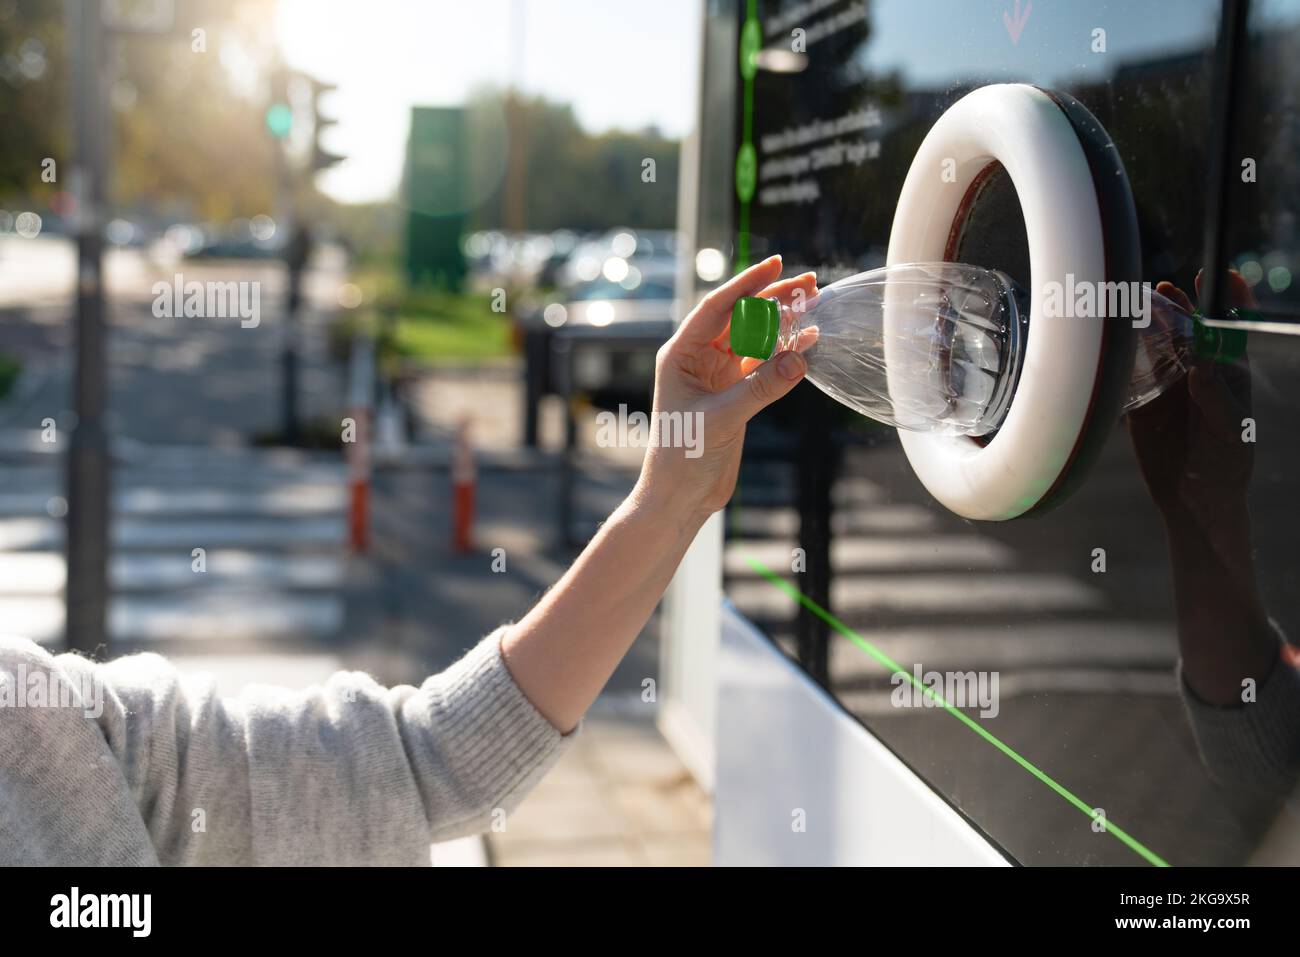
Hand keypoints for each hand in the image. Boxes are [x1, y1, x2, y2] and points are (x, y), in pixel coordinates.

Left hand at [633, 255, 816, 524]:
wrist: (681, 496)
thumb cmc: (683, 457)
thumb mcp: (722, 419)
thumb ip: (761, 388)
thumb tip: (801, 358)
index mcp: (680, 355)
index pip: (717, 308)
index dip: (746, 284)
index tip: (775, 263)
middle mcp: (697, 359)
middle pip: (740, 317)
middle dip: (773, 298)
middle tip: (809, 282)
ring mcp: (717, 375)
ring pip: (754, 338)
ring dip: (782, 322)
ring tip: (814, 303)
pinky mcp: (734, 393)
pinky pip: (763, 363)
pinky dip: (784, 353)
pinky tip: (808, 342)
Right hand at [1128, 270, 1254, 527]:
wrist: (1193, 499)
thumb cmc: (1227, 462)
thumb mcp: (1231, 429)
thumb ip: (1218, 397)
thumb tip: (1201, 364)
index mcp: (1229, 372)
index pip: (1232, 326)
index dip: (1229, 297)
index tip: (1219, 276)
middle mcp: (1198, 371)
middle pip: (1189, 325)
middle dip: (1179, 303)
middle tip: (1165, 289)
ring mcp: (1168, 383)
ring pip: (1157, 342)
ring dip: (1148, 321)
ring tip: (1135, 303)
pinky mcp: (1141, 400)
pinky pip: (1129, 369)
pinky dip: (1121, 352)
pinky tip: (1111, 338)